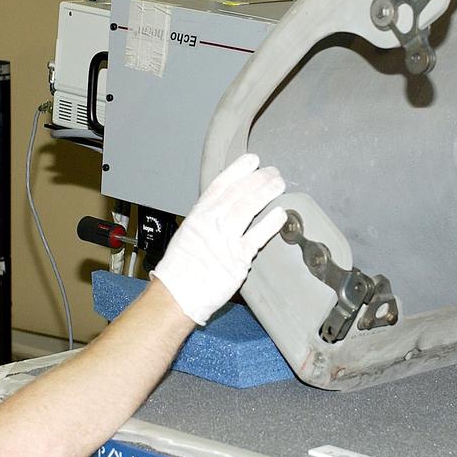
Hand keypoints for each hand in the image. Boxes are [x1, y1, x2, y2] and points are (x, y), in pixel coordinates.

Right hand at [151, 154, 285, 324]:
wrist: (176, 296)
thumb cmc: (180, 270)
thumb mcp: (189, 235)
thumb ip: (207, 222)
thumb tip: (224, 211)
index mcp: (198, 216)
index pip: (221, 185)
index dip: (238, 170)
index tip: (252, 160)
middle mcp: (211, 223)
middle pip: (238, 193)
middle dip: (258, 179)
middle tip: (273, 172)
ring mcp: (225, 240)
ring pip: (249, 208)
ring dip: (266, 192)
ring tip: (279, 184)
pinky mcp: (237, 259)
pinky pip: (258, 236)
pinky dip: (270, 223)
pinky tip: (280, 214)